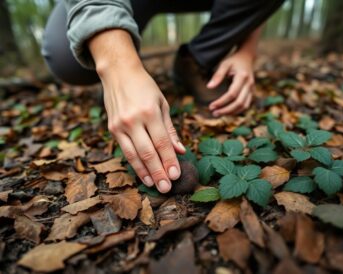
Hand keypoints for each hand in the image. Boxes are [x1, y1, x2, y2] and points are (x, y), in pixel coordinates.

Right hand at [104, 67, 185, 192]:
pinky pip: (125, 151)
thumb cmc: (145, 87)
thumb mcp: (162, 103)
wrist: (118, 73)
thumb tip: (181, 151)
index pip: (162, 142)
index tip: (176, 175)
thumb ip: (170, 129)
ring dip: (146, 173)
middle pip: (148, 152)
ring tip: (155, 186)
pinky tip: (143, 174)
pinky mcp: (112, 129)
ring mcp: (120, 125)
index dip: (169, 161)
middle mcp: (133, 120)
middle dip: (159, 172)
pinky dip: (134, 164)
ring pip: (134, 155)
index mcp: (149, 112)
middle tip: (167, 188)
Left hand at [207, 50, 254, 116]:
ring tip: (218, 114)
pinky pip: (245, 105)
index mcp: (243, 77)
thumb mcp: (224, 64)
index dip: (221, 102)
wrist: (247, 58)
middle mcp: (249, 84)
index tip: (211, 106)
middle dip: (226, 110)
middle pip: (239, 102)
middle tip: (214, 113)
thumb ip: (217, 75)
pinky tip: (226, 112)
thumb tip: (209, 87)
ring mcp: (252, 89)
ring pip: (244, 106)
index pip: (232, 94)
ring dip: (231, 112)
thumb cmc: (234, 61)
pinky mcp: (252, 93)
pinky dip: (236, 111)